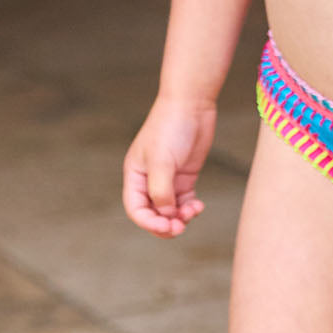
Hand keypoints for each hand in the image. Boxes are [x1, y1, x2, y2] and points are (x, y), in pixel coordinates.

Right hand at [122, 96, 217, 237]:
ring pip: (170, 210)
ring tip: (192, 212)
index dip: (148, 222)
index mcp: (135, 175)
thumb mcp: (162, 161)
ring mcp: (168, 178)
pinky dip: (190, 209)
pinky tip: (198, 206)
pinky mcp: (184, 176)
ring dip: (180, 217)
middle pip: (152, 213)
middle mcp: (149, 180)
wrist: (191, 104)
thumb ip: (161, 191)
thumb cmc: (170, 127)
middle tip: (180, 227)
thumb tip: (167, 215)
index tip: (166, 226)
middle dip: (165, 224)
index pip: (136, 209)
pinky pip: (184, 202)